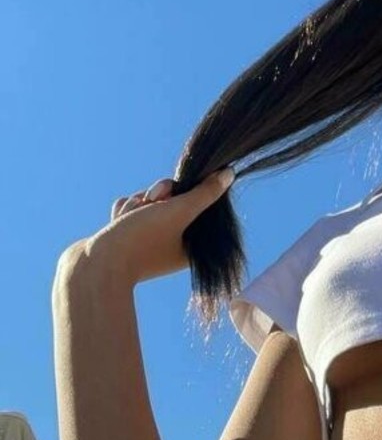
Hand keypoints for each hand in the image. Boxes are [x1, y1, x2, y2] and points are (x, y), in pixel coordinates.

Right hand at [64, 168, 235, 285]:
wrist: (94, 265)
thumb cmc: (141, 238)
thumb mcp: (179, 211)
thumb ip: (205, 193)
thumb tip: (229, 174)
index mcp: (190, 247)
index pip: (194, 204)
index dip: (180, 193)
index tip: (172, 195)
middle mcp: (171, 246)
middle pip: (170, 199)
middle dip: (155, 197)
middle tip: (151, 204)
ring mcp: (146, 241)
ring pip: (147, 201)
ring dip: (137, 203)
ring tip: (128, 218)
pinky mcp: (126, 236)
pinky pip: (130, 209)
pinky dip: (123, 211)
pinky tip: (117, 222)